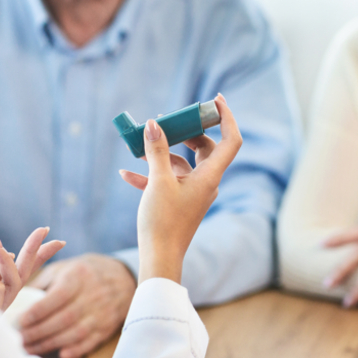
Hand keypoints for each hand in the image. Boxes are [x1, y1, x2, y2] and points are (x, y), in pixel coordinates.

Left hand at [20, 254, 136, 357]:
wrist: (122, 277)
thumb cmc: (83, 273)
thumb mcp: (64, 268)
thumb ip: (42, 282)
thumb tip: (18, 301)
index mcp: (79, 275)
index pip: (58, 295)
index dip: (39, 311)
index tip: (20, 320)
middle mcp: (93, 293)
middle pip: (65, 318)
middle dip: (39, 331)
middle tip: (19, 339)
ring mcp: (102, 312)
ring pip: (75, 333)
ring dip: (50, 344)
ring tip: (30, 348)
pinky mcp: (107, 327)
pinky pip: (91, 342)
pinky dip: (76, 350)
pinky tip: (60, 354)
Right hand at [120, 94, 241, 283]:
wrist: (159, 258)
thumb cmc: (163, 221)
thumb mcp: (158, 181)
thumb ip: (157, 151)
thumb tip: (155, 125)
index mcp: (209, 176)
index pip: (230, 140)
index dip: (226, 117)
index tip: (214, 99)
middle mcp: (206, 182)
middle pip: (204, 147)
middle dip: (185, 132)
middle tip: (167, 120)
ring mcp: (193, 192)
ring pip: (183, 162)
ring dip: (163, 152)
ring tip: (140, 143)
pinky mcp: (179, 201)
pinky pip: (169, 179)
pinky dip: (152, 173)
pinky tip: (127, 172)